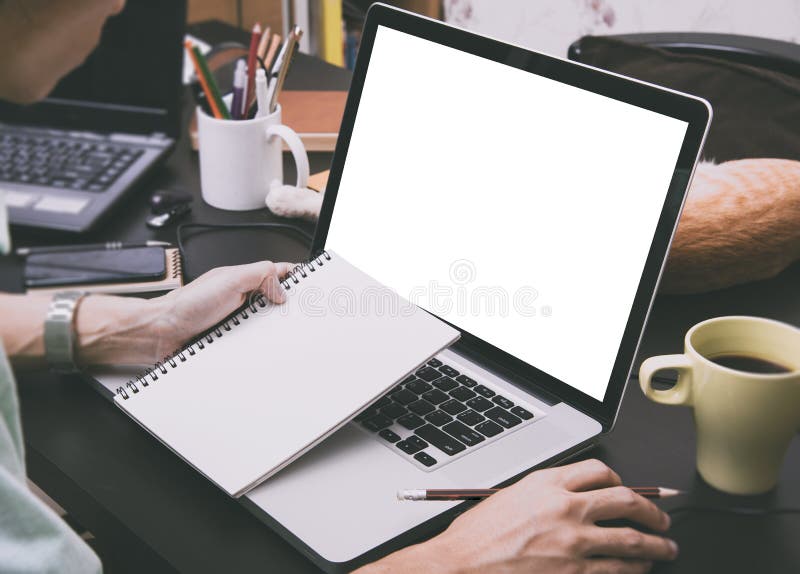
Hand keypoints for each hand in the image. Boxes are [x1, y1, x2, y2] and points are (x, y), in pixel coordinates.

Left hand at [65, 260, 293, 366]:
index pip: (278, 272)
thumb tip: (283, 288)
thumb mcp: (229, 281)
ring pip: (268, 324)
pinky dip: (259, 346)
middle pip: (277, 300)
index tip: (311, 285)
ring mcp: (238, 319)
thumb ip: (260, 275)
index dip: (295, 277)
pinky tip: (258, 348)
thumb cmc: (186, 305)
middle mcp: (242, 297)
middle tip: (294, 315)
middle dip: (287, 308)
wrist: (162, 333)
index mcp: (244, 278)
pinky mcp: (233, 338)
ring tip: (272, 333)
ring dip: (271, 331)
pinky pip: (255, 342)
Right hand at [360, 460, 676, 573]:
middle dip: (650, 510)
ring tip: (666, 547)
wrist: (461, 565)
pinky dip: (636, 569)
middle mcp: (565, 508)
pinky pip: (618, 569)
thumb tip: (572, 497)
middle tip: (661, 518)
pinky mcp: (575, 572)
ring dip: (655, 543)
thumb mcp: (509, 497)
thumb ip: (543, 493)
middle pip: (624, 500)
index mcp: (546, 484)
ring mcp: (573, 542)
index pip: (597, 471)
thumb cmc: (477, 536)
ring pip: (630, 538)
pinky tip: (642, 568)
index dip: (619, 479)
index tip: (627, 488)